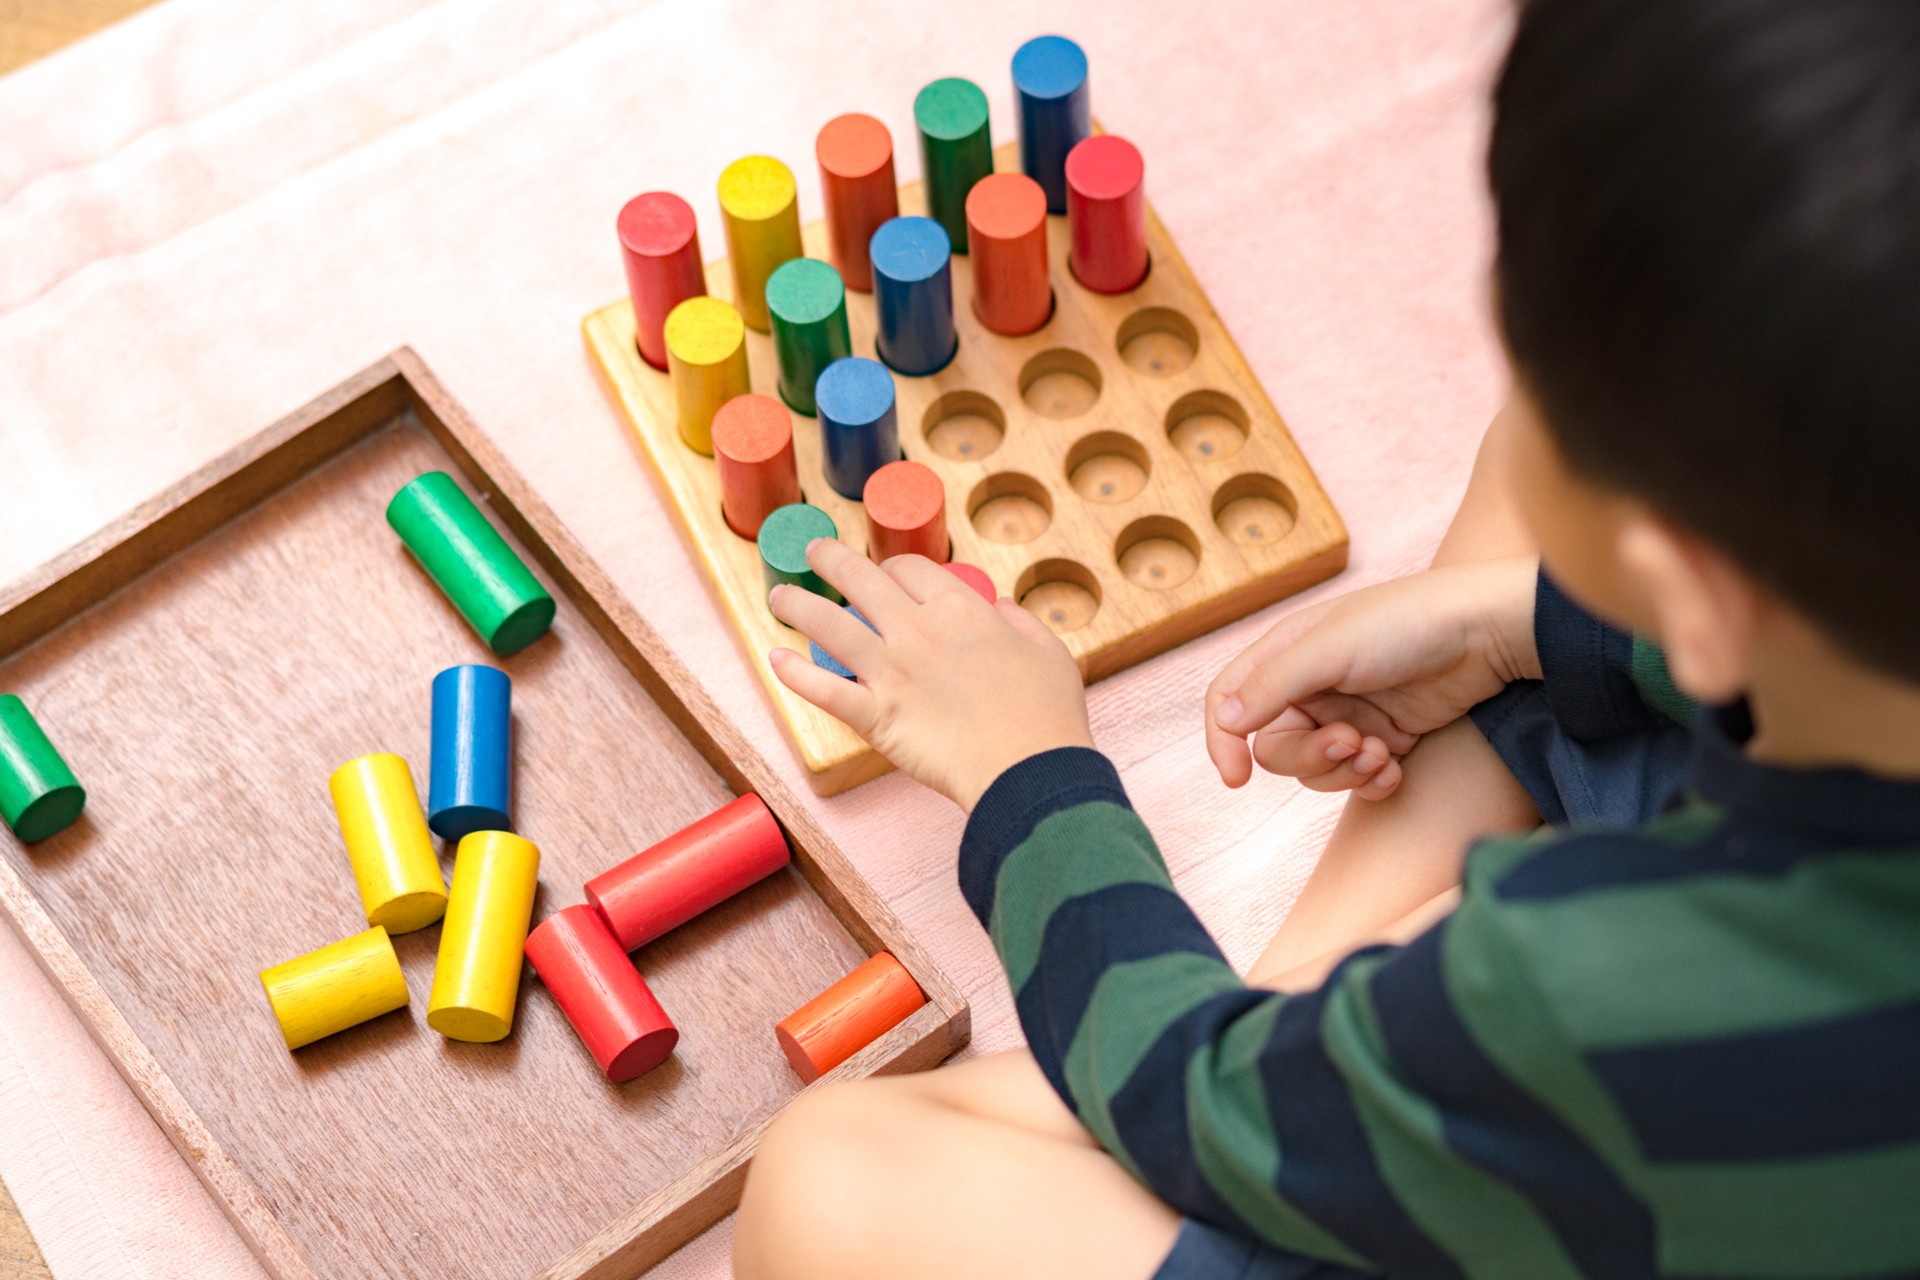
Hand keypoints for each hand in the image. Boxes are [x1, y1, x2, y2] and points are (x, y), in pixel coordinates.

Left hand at [768, 540, 1093, 810]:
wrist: (1030, 769)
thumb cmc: (1046, 715)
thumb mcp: (1048, 651)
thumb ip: (1021, 622)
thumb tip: (1002, 605)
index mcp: (961, 610)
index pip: (911, 570)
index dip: (892, 567)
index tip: (885, 573)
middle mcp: (919, 630)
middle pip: (861, 580)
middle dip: (831, 560)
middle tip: (814, 552)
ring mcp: (892, 671)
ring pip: (830, 625)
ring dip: (798, 605)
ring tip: (779, 597)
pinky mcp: (876, 716)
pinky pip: (824, 689)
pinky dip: (795, 674)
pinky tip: (776, 661)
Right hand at [1205, 558, 1540, 797]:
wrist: (1487, 632)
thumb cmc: (1406, 624)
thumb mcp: (1330, 649)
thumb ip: (1273, 685)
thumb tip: (1226, 721)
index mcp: (1287, 654)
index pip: (1231, 702)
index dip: (1223, 740)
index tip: (1236, 778)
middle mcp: (1310, 685)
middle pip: (1276, 748)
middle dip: (1310, 757)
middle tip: (1350, 745)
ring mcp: (1347, 713)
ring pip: (1316, 770)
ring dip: (1345, 772)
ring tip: (1380, 753)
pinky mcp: (1383, 735)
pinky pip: (1356, 778)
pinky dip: (1371, 781)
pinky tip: (1395, 767)